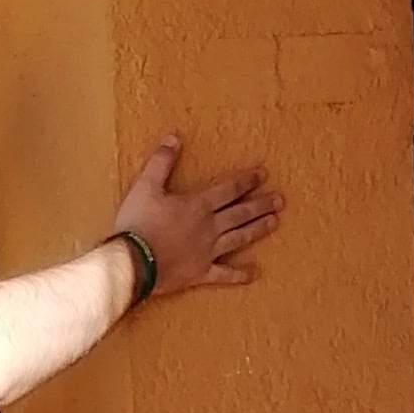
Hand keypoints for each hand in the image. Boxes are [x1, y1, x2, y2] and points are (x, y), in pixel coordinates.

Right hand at [114, 137, 281, 299]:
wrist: (133, 262)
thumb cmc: (138, 223)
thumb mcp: (145, 186)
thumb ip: (161, 162)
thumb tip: (174, 138)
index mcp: (198, 206)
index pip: (228, 190)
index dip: (246, 181)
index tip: (263, 175)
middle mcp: (209, 227)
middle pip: (240, 213)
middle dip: (261, 204)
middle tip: (280, 200)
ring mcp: (208, 251)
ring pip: (239, 238)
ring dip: (258, 230)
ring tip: (275, 222)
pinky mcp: (200, 272)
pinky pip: (224, 274)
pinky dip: (239, 274)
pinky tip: (254, 273)